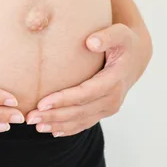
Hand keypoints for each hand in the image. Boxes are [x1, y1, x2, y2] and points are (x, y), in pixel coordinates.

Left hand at [25, 23, 151, 136]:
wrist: (136, 57)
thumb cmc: (124, 42)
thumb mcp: (120, 34)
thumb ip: (107, 36)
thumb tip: (91, 42)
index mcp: (115, 80)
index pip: (85, 93)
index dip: (63, 100)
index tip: (41, 103)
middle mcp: (113, 99)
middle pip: (79, 111)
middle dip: (54, 115)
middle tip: (30, 117)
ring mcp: (109, 107)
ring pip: (81, 121)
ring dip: (57, 125)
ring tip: (35, 125)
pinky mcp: (104, 111)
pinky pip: (85, 123)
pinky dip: (68, 129)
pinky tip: (52, 131)